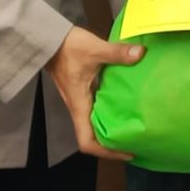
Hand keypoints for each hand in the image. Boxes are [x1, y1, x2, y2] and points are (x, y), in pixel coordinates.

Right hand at [46, 26, 143, 160]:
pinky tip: (125, 105)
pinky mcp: (82, 91)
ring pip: (94, 125)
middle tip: (137, 143)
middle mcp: (78, 107)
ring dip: (111, 130)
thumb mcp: (94, 49)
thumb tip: (140, 54)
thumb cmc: (68, 47)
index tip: (127, 152)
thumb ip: (117, 53)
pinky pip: (96, 110)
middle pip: (93, 138)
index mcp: (79, 105)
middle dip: (113, 145)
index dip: (106, 153)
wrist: (49, 38)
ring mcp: (80, 100)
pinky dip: (109, 114)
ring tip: (134, 128)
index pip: (87, 141)